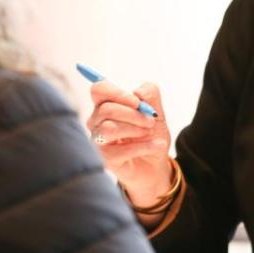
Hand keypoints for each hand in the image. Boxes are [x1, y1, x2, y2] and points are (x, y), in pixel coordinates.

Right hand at [86, 80, 172, 205]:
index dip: (117, 93)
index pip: (99, 89)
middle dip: (134, 114)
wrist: (155, 163)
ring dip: (135, 129)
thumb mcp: (156, 112)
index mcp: (106, 104)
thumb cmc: (150, 134)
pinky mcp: (105, 158)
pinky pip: (120, 150)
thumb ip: (150, 95)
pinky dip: (143, 146)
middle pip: (106, 109)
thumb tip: (138, 92)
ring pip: (108, 129)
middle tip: (150, 121)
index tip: (138, 102)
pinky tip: (156, 145)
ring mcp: (98, 140)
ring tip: (149, 133)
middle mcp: (97, 121)